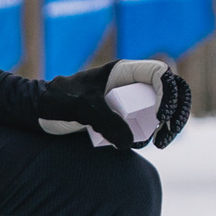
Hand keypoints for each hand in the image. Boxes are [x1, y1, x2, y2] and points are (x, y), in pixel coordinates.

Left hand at [35, 59, 192, 149]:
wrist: (39, 112)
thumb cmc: (58, 101)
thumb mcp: (84, 109)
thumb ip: (108, 123)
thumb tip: (132, 142)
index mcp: (124, 71)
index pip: (161, 74)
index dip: (170, 92)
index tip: (161, 115)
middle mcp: (129, 84)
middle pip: (169, 91)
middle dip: (176, 113)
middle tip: (166, 135)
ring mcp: (127, 101)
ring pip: (160, 110)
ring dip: (164, 127)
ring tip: (152, 143)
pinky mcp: (121, 118)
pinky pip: (145, 125)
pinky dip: (148, 136)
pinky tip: (136, 145)